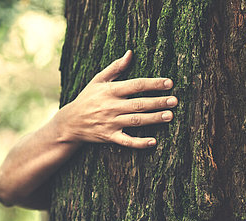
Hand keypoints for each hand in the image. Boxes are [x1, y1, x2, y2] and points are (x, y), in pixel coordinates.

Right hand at [54, 50, 177, 148]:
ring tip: (170, 116)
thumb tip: (130, 53)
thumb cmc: (87, 98)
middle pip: (139, 104)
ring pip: (136, 121)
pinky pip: (126, 141)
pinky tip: (153, 142)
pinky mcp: (110, 137)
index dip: (153, 83)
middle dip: (158, 102)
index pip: (135, 85)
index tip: (169, 83)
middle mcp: (111, 107)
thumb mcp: (98, 80)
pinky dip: (139, 143)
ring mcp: (111, 123)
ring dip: (154, 119)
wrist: (71, 122)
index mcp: (110, 91)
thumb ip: (115, 68)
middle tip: (174, 101)